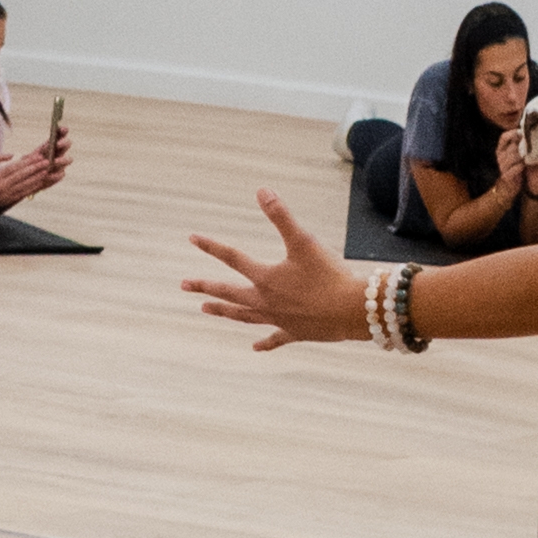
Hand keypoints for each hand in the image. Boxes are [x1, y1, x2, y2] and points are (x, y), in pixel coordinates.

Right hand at [0, 143, 63, 213]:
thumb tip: (12, 154)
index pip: (15, 168)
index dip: (28, 162)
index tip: (38, 156)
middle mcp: (1, 187)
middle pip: (22, 176)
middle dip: (36, 168)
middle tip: (47, 162)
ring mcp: (5, 196)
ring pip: (25, 186)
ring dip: (37, 178)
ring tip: (47, 171)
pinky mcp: (7, 202)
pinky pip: (23, 194)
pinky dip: (32, 188)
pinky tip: (39, 183)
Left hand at [184, 193, 360, 349]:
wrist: (352, 310)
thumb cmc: (329, 275)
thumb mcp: (304, 241)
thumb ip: (281, 216)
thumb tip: (261, 190)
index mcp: (266, 277)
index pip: (232, 257)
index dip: (211, 246)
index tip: (192, 238)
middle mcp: (265, 301)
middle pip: (228, 292)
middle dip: (205, 287)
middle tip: (184, 284)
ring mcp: (278, 319)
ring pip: (243, 316)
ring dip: (224, 312)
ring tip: (205, 310)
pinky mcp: (295, 332)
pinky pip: (274, 338)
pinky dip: (264, 342)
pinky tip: (255, 347)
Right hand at [494, 123, 525, 178]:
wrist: (514, 184)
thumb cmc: (518, 164)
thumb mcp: (518, 152)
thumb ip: (520, 142)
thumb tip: (530, 130)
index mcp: (501, 148)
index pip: (504, 137)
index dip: (512, 134)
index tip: (522, 132)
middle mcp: (500, 156)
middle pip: (511, 147)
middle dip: (522, 147)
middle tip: (530, 147)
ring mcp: (502, 166)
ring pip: (513, 157)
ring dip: (522, 157)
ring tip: (528, 157)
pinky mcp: (505, 176)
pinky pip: (514, 169)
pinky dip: (519, 167)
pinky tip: (523, 165)